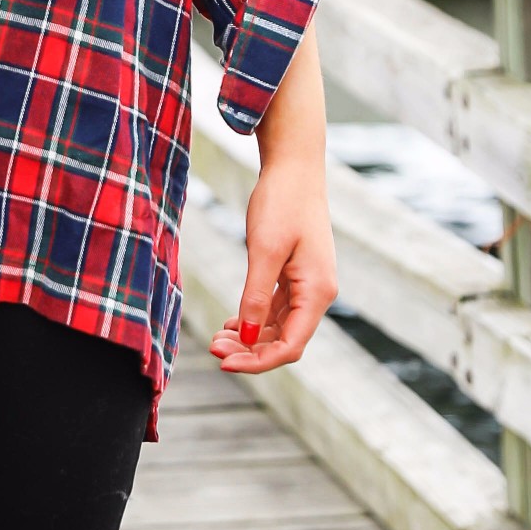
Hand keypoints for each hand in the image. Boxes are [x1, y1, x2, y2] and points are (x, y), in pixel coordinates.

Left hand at [208, 151, 337, 375]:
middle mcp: (318, 293)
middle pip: (284, 340)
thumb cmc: (282, 203)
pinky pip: (276, 309)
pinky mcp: (296, 274)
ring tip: (217, 338)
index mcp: (317, 291)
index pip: (291, 346)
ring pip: (279, 327)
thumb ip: (257, 297)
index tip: (224, 362)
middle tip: (213, 348)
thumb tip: (249, 338)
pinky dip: (255, 319)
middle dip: (250, 351)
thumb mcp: (265, 251)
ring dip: (250, 337)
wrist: (294, 167)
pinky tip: (232, 323)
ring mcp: (308, 284)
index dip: (258, 361)